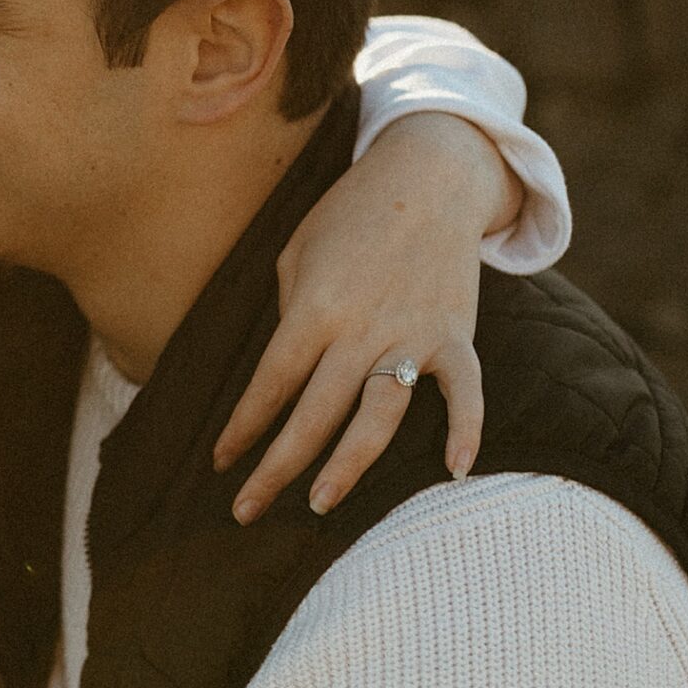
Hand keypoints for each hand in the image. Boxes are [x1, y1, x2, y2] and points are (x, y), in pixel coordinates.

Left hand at [214, 114, 519, 522]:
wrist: (429, 176)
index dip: (243, 428)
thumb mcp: (297, 253)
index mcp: (314, 308)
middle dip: (277, 467)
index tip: (221, 463)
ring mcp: (413, 334)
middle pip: (314, 414)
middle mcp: (361, 328)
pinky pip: (464, 391)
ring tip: (320, 505)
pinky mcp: (456, 334)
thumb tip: (286, 375)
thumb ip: (289, 314)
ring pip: (379, 414)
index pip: (271, 383)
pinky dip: (466, 429)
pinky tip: (455, 469)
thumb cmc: (350, 215)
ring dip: (349, 464)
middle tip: (245, 512)